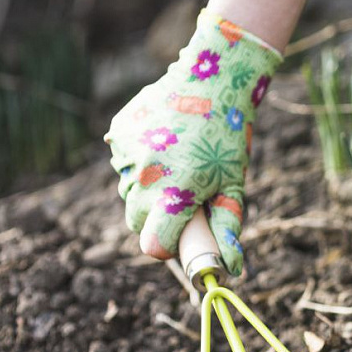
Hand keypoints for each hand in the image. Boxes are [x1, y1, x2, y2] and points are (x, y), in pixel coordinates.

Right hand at [105, 9, 280, 275]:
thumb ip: (228, 228)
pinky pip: (123, 163)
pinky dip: (139, 162)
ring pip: (128, 192)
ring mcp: (127, 153)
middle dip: (156, 218)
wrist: (212, 80)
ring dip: (147, 188)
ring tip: (175, 164)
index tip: (178, 238)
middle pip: (137, 221)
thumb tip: (232, 270)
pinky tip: (161, 144)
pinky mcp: (116, 134)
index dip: (166, 247)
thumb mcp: (234, 185)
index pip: (154, 245)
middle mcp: (146, 175)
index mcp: (176, 193)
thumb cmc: (228, 140)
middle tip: (181, 199)